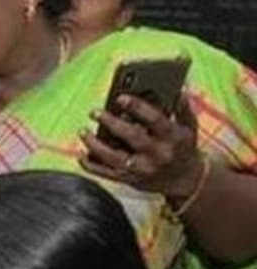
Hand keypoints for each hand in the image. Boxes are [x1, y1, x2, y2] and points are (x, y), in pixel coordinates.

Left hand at [80, 95, 204, 199]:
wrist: (186, 180)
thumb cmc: (183, 147)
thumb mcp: (188, 127)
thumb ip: (182, 108)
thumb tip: (179, 88)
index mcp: (172, 137)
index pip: (155, 120)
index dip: (138, 108)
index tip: (120, 98)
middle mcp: (157, 154)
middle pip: (132, 137)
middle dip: (112, 123)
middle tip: (94, 112)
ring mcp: (142, 169)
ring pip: (114, 158)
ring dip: (95, 145)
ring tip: (83, 131)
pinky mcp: (130, 180)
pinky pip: (106, 174)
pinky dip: (91, 166)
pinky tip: (81, 155)